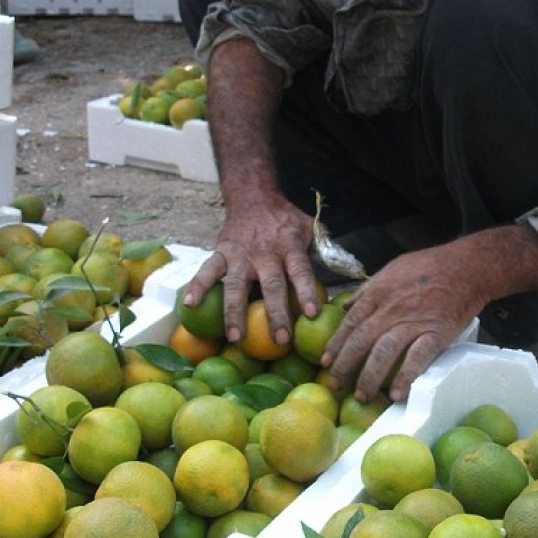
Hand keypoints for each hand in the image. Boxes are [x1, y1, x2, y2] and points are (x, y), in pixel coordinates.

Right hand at [181, 193, 319, 345]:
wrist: (254, 196)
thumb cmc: (285, 220)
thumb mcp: (309, 227)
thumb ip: (325, 247)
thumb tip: (347, 270)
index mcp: (289, 246)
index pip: (301, 271)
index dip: (306, 291)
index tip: (311, 314)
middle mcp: (265, 252)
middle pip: (271, 285)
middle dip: (275, 314)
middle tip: (279, 341)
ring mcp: (240, 254)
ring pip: (236, 285)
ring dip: (234, 312)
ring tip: (235, 337)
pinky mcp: (221, 253)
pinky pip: (207, 271)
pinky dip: (197, 286)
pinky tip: (190, 305)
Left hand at [322, 246, 487, 401]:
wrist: (466, 267)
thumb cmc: (429, 266)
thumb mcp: (392, 269)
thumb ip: (368, 289)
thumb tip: (345, 305)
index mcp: (379, 293)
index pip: (350, 322)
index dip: (336, 344)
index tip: (326, 362)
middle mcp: (391, 310)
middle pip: (361, 341)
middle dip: (345, 365)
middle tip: (336, 385)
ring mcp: (413, 322)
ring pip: (384, 352)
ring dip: (370, 376)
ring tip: (362, 395)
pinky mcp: (436, 333)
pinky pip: (417, 358)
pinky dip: (405, 376)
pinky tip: (397, 394)